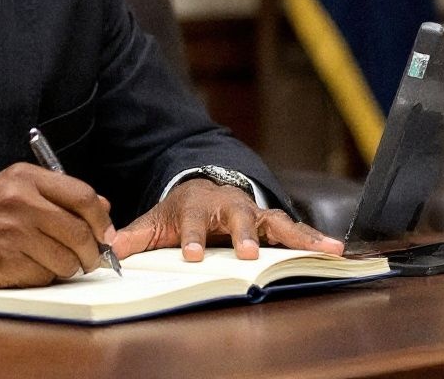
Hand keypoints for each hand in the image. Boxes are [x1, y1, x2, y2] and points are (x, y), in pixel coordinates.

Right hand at [0, 163, 115, 287]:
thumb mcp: (15, 187)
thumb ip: (58, 195)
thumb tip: (103, 209)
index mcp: (26, 178)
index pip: (83, 196)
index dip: (101, 220)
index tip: (106, 234)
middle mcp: (20, 201)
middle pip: (79, 232)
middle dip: (93, 251)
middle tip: (92, 258)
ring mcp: (12, 232)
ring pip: (66, 259)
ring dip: (68, 267)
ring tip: (54, 261)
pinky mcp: (6, 261)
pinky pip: (44, 276)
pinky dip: (45, 276)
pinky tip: (29, 267)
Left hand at [112, 177, 343, 261]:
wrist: (204, 188)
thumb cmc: (180, 212)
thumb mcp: (155, 222)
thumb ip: (133, 237)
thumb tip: (107, 248)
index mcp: (196, 207)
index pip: (192, 222)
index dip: (192, 238)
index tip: (191, 255)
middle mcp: (228, 207)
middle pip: (237, 218)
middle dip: (243, 235)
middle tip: (247, 254)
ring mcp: (254, 213)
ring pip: (274, 222)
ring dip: (295, 236)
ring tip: (321, 249)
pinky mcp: (273, 221)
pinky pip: (296, 230)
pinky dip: (316, 239)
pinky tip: (336, 250)